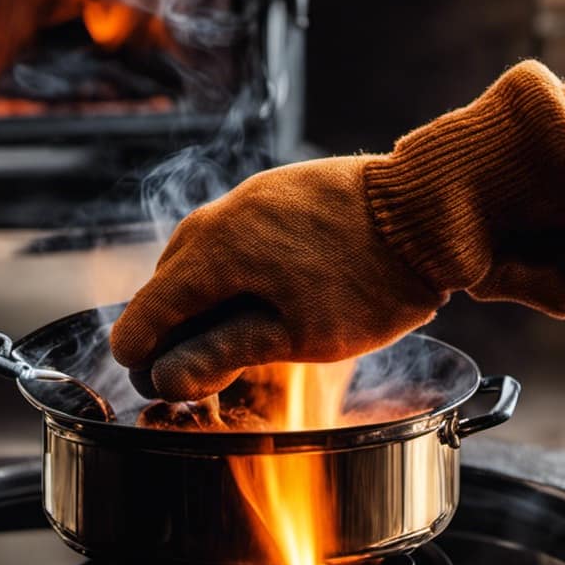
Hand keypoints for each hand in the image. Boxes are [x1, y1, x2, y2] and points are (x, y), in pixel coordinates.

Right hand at [110, 156, 442, 400]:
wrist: (430, 214)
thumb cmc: (369, 282)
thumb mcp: (295, 335)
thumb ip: (224, 353)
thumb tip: (166, 377)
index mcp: (217, 252)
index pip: (152, 304)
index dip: (138, 343)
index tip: (135, 369)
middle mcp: (224, 214)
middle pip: (170, 275)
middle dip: (166, 319)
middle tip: (178, 361)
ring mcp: (254, 194)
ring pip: (202, 247)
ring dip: (197, 288)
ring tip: (212, 327)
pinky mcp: (282, 187)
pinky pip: (234, 228)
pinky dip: (227, 262)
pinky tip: (249, 286)